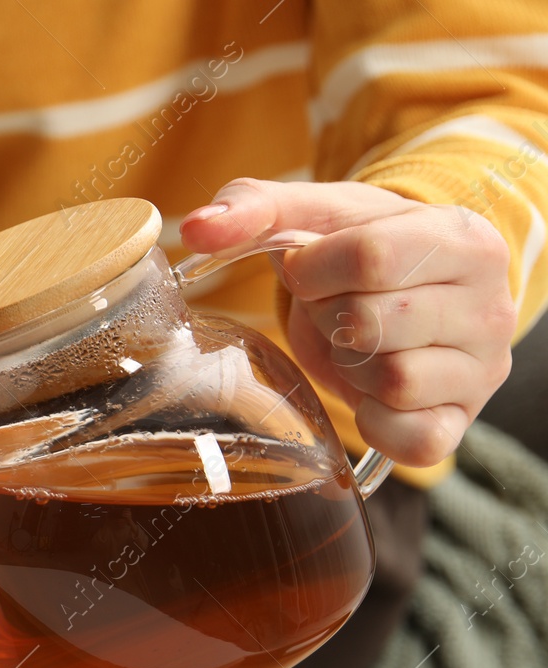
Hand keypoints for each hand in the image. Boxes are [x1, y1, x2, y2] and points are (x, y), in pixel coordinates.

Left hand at [180, 178, 516, 466]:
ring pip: (393, 382)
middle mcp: (491, 306)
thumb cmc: (356, 250)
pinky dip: (373, 421)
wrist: (402, 292)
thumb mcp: (312, 214)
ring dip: (351, 368)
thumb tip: (197, 228)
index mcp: (464, 239)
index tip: (308, 270)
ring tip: (356, 346)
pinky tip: (367, 391)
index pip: (370, 258)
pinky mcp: (458, 424)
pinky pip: (409, 439)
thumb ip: (252, 208)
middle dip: (329, 318)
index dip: (314, 270)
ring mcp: (480, 371)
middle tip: (335, 310)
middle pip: (372, 323)